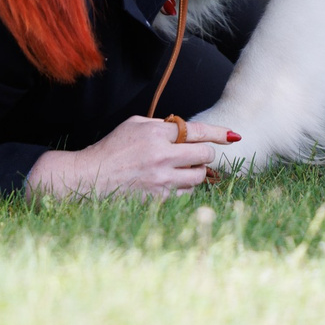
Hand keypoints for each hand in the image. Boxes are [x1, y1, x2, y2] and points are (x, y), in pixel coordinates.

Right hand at [26, 115, 239, 199]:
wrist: (90, 178)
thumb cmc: (112, 149)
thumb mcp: (134, 125)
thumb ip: (162, 125)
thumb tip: (189, 131)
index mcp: (156, 133)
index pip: (198, 131)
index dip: (219, 133)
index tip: (234, 135)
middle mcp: (162, 156)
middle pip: (205, 155)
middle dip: (205, 154)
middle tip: (196, 155)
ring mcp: (161, 180)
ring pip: (198, 176)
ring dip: (194, 172)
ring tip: (178, 169)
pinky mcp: (159, 199)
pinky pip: (186, 193)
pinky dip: (183, 187)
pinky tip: (169, 182)